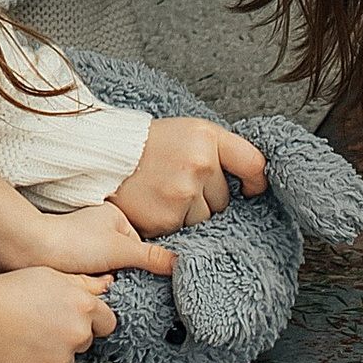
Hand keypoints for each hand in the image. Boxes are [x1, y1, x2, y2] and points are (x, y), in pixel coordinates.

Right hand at [0, 268, 121, 362]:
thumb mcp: (49, 274)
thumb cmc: (11, 289)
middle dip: (71, 333)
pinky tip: (22, 348)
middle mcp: (79, 335)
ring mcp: (63, 359)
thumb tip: (108, 285)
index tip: (76, 316)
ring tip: (29, 333)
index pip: (108, 322)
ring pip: (68, 357)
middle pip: (86, 340)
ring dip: (55, 350)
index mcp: (83, 307)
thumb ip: (84, 282)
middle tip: (43, 321)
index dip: (93, 319)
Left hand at [30, 203, 176, 282]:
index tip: (142, 279)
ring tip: (101, 286)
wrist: (33, 252)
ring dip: (109, 283)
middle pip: (126, 261)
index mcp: (114, 217)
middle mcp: (101, 229)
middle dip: (124, 275)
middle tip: (118, 283)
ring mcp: (88, 246)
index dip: (141, 265)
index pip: (140, 247)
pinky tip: (91, 290)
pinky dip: (95, 286)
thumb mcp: (120, 249)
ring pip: (111, 272)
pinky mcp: (76, 261)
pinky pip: (96, 278)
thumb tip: (179, 261)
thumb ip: (151, 257)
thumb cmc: (73, 243)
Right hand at [109, 116, 269, 236]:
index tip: (251, 188)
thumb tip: (255, 179)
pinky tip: (156, 205)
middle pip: (224, 198)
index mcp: (206, 137)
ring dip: (189, 212)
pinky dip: (172, 222)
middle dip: (207, 195)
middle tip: (179, 180)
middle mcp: (198, 164)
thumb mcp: (189, 132)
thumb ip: (221, 151)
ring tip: (165, 192)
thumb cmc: (150, 144)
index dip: (256, 180)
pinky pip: (184, 230)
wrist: (105, 155)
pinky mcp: (166, 219)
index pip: (253, 163)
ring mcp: (182, 194)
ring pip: (205, 218)